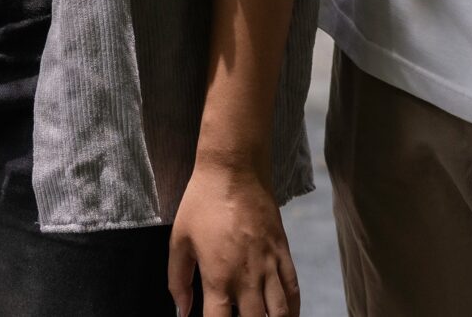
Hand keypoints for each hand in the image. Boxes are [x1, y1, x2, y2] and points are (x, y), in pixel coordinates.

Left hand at [168, 158, 295, 316]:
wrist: (234, 170)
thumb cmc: (201, 203)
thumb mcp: (178, 241)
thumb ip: (178, 281)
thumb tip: (182, 312)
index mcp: (218, 277)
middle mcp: (246, 277)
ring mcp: (269, 266)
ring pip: (280, 314)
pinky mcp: (283, 252)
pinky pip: (294, 290)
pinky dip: (293, 309)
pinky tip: (285, 316)